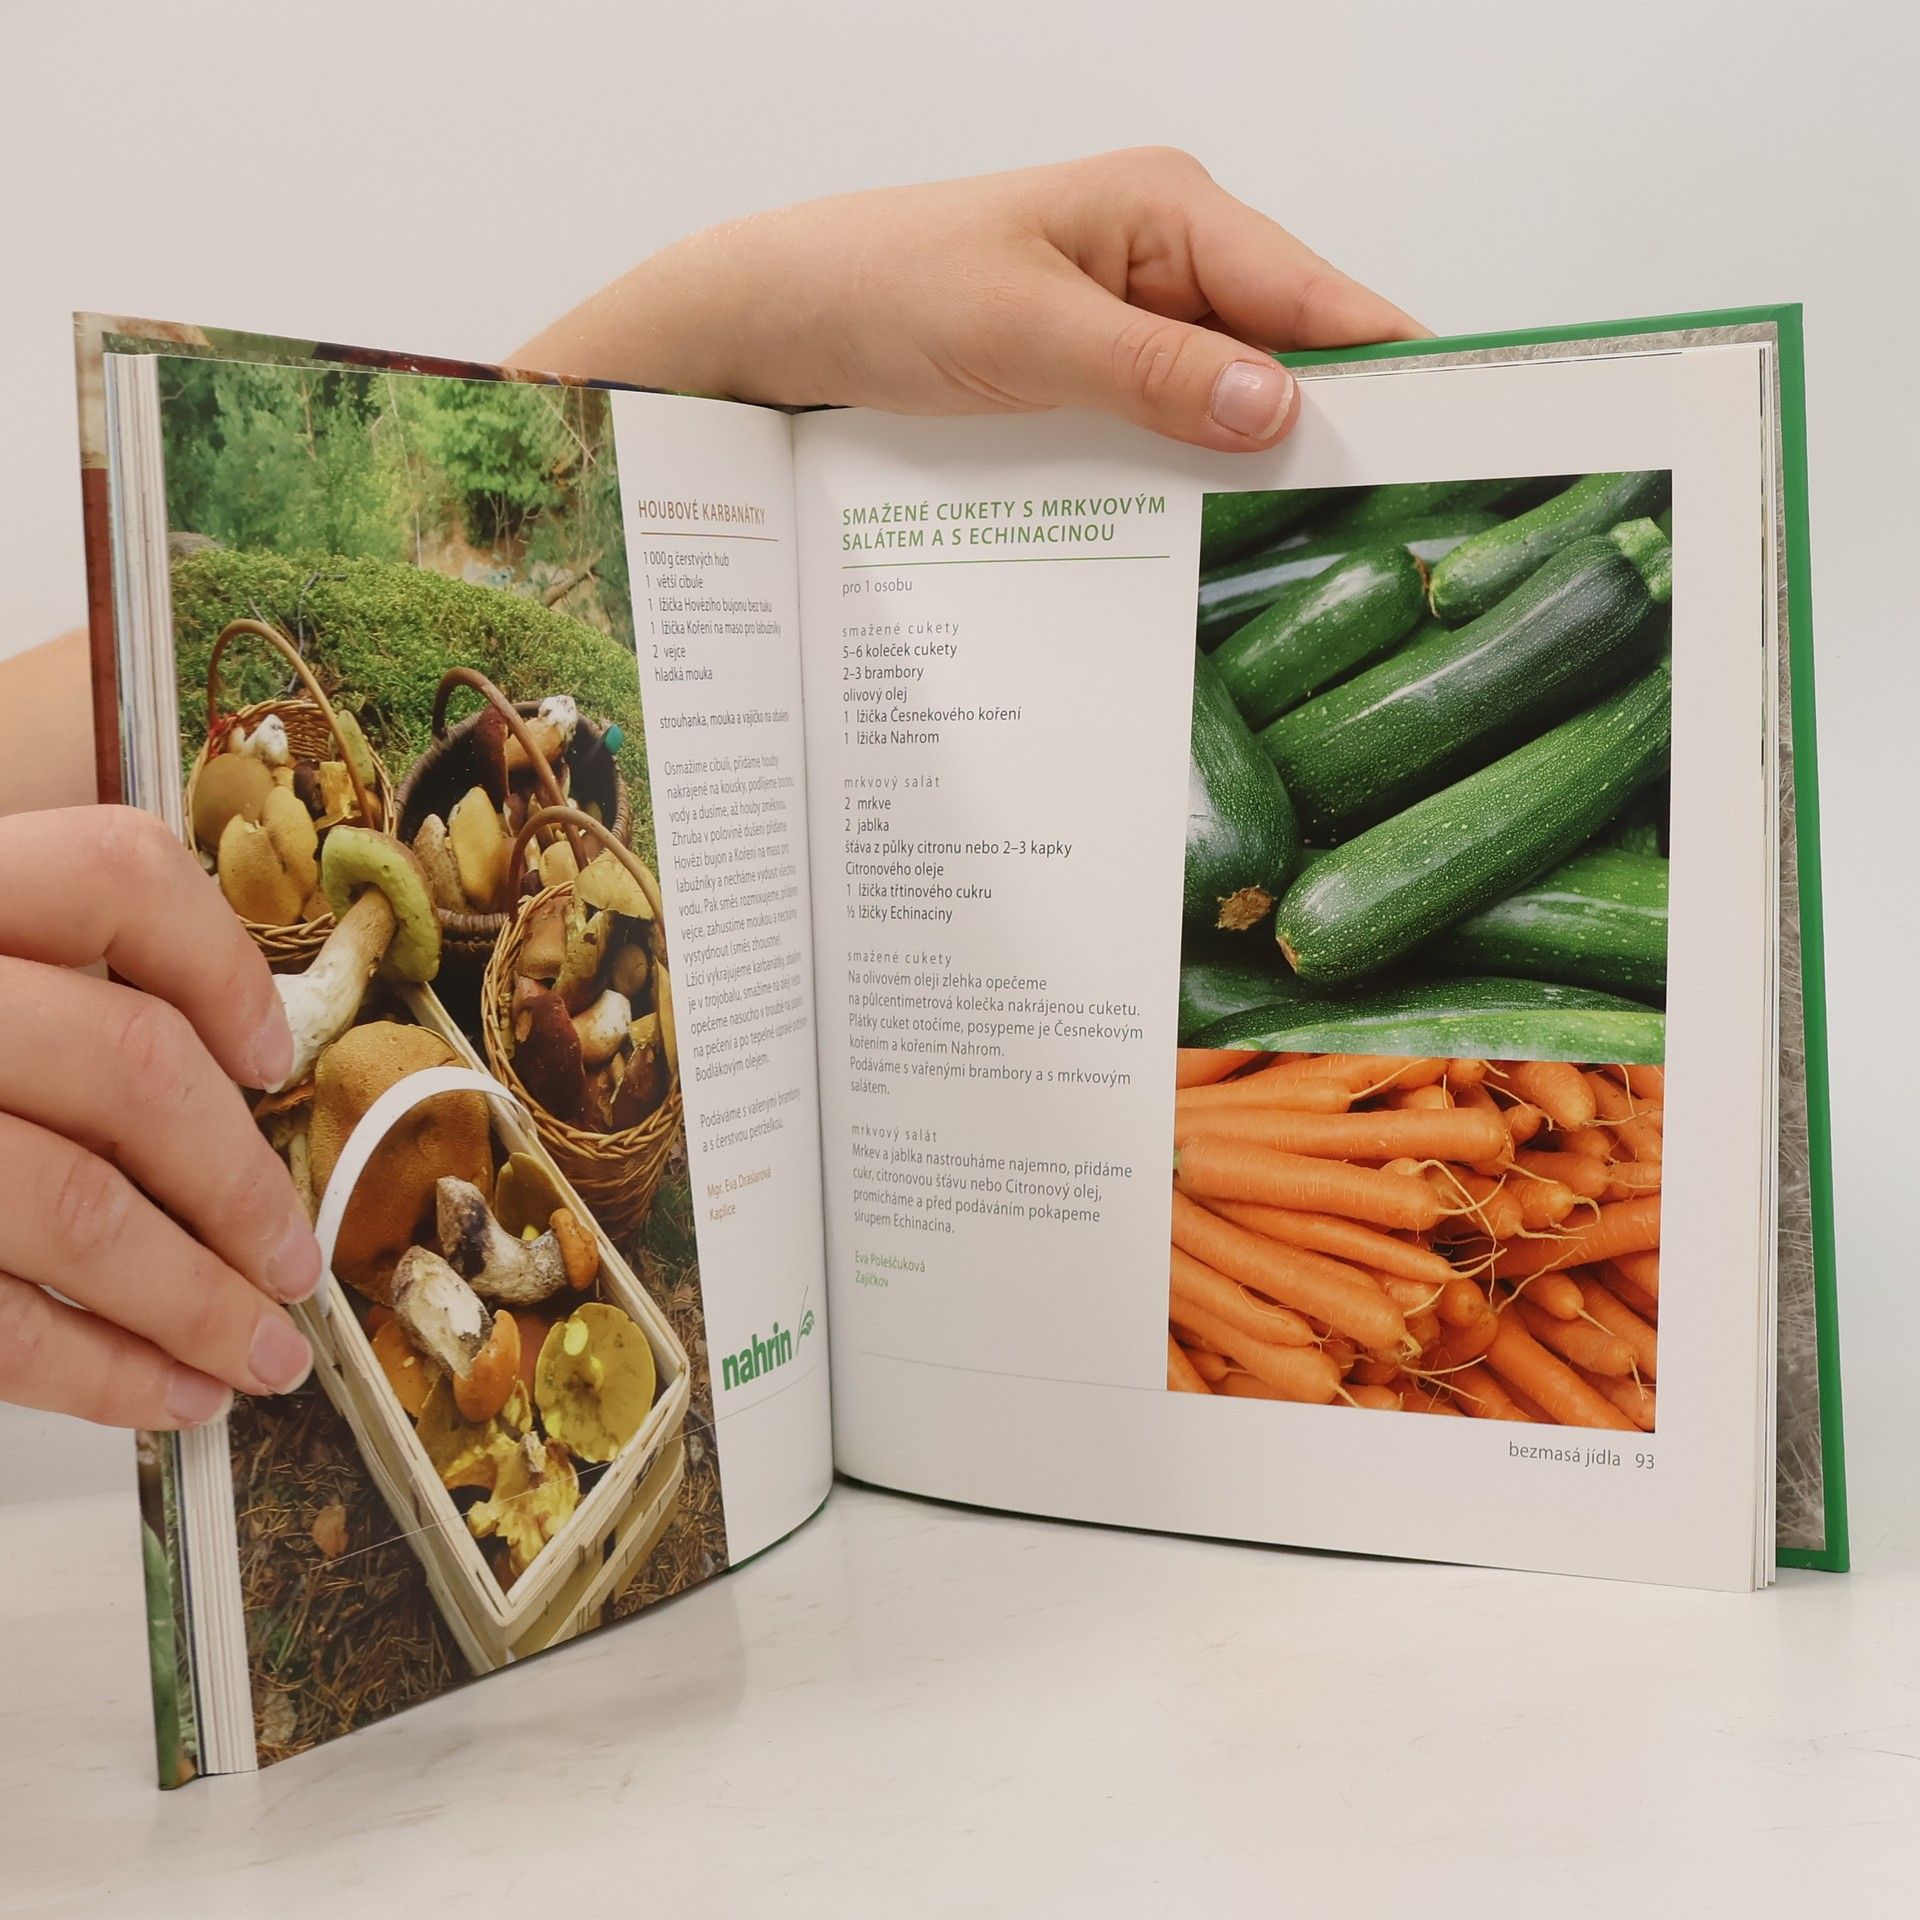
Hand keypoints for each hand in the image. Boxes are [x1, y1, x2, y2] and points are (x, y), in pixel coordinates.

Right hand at [0, 808, 317, 1428]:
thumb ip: (29, 989)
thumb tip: (218, 1083)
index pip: (115, 875)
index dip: (220, 967)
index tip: (269, 1060)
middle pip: (129, 1066)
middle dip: (239, 1183)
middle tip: (295, 1262)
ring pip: (78, 1209)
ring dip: (195, 1300)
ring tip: (259, 1354)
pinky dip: (101, 1369)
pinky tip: (167, 1392)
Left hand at [514, 148, 1425, 449]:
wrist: (783, 314)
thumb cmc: (888, 288)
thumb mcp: (1026, 336)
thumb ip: (1157, 373)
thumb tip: (1282, 406)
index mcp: (1172, 209)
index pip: (1319, 294)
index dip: (1394, 365)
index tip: (1462, 436)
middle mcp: (1171, 253)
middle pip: (1293, 347)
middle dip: (1331, 425)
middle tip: (1386, 520)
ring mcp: (1139, 312)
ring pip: (1238, 393)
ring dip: (1260, 455)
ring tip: (1314, 533)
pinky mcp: (1105, 365)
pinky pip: (1180, 417)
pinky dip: (1199, 463)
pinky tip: (1214, 515)